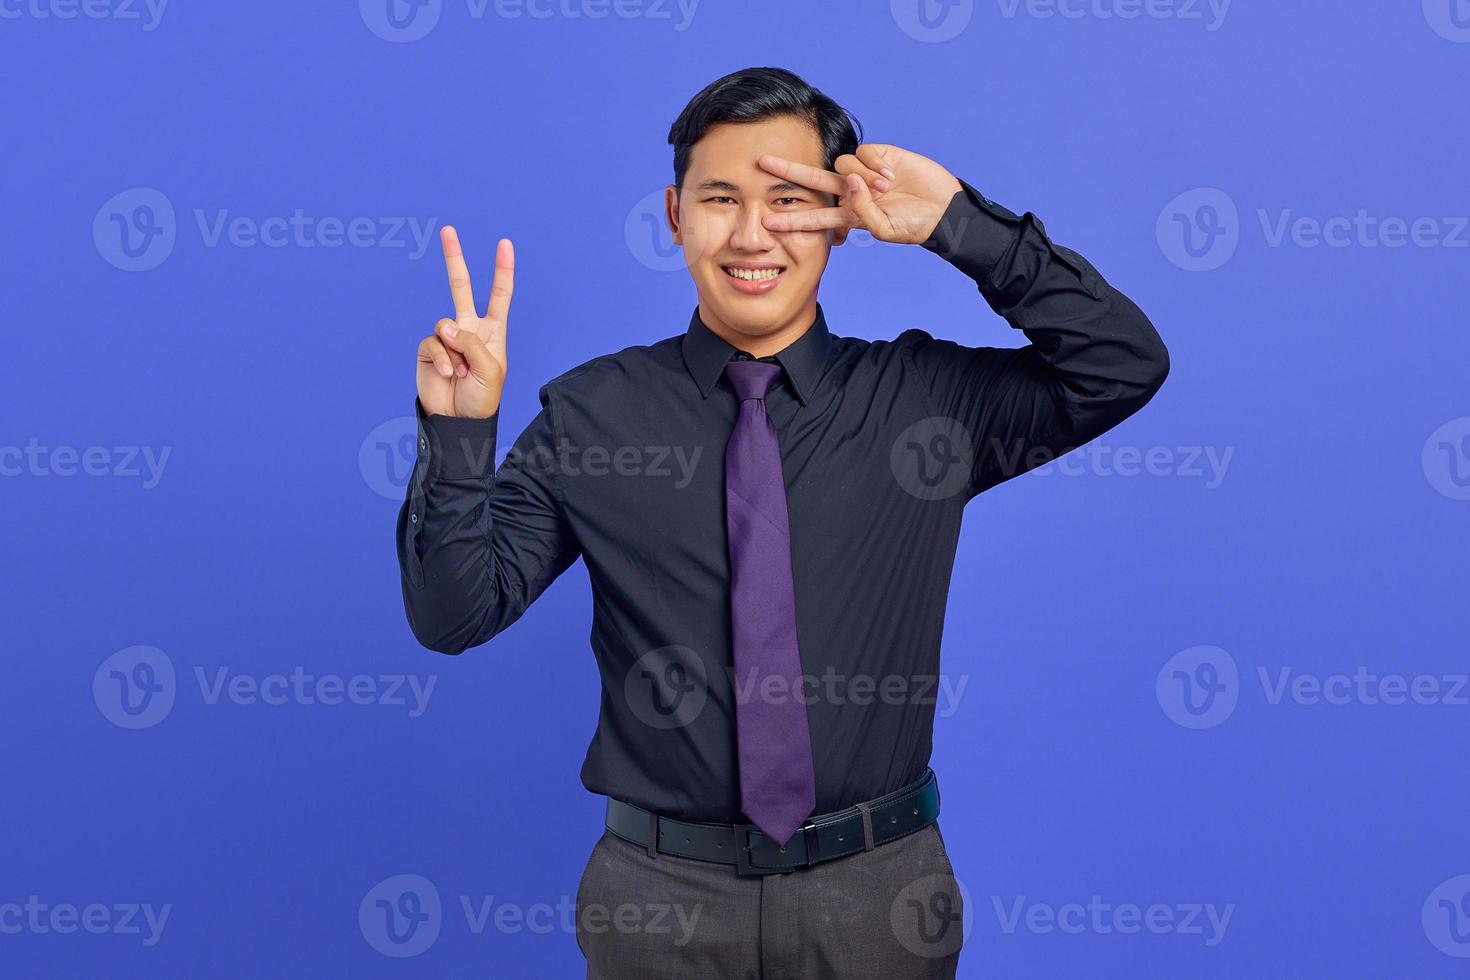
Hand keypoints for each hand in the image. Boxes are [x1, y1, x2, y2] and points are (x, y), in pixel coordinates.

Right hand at [416, 226, 511, 418]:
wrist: (458, 421)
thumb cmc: (482, 398)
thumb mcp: (490, 370)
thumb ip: (472, 343)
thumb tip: (446, 325)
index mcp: (493, 331)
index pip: (499, 295)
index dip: (502, 270)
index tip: (505, 244)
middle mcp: (469, 329)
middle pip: (461, 287)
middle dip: (454, 259)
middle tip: (448, 230)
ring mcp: (447, 338)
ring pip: (445, 323)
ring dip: (455, 349)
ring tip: (461, 372)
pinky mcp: (429, 349)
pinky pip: (433, 342)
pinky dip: (442, 358)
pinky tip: (448, 374)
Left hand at [757, 144, 963, 244]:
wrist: (942, 209)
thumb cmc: (914, 226)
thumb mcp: (885, 230)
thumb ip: (863, 210)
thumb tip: (850, 181)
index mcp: (849, 215)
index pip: (814, 216)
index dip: (792, 218)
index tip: (766, 219)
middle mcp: (851, 192)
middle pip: (812, 180)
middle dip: (788, 171)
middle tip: (761, 163)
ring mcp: (863, 172)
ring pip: (842, 164)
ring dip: (860, 176)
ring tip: (885, 187)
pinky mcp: (879, 154)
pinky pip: (862, 152)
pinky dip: (872, 163)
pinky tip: (888, 175)